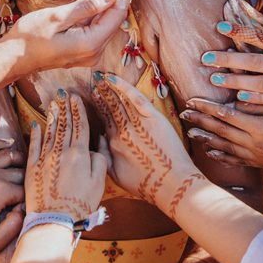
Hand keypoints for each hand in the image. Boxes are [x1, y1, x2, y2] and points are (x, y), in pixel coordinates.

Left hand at [0, 139, 24, 262]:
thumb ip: (15, 226)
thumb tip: (25, 208)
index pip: (25, 190)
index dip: (31, 201)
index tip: (31, 209)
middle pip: (18, 173)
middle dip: (27, 181)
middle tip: (34, 190)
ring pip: (6, 156)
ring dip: (18, 160)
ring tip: (28, 166)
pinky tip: (8, 144)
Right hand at [6, 0, 138, 72]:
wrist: (11, 60)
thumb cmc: (28, 38)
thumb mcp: (57, 16)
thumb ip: (87, 6)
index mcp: (90, 44)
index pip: (116, 14)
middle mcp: (93, 53)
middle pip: (114, 20)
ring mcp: (88, 55)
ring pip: (106, 25)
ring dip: (110, 5)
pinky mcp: (81, 53)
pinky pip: (96, 30)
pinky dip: (99, 15)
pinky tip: (99, 2)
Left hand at [26, 93, 107, 219]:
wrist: (54, 220)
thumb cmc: (80, 205)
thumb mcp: (99, 184)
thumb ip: (99, 162)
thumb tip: (94, 149)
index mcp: (80, 155)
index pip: (80, 127)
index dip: (79, 112)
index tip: (76, 99)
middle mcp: (62, 152)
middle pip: (65, 126)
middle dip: (66, 108)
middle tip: (64, 94)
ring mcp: (45, 158)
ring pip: (50, 132)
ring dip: (52, 116)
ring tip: (53, 104)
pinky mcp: (32, 167)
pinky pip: (34, 146)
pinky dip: (35, 134)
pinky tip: (36, 124)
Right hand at [90, 72, 203, 217]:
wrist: (172, 185)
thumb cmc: (146, 185)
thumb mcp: (117, 175)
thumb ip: (104, 156)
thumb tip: (98, 138)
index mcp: (113, 144)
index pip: (102, 120)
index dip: (95, 107)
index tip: (89, 96)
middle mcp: (122, 131)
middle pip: (108, 108)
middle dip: (100, 94)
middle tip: (93, 81)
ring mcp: (138, 124)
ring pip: (119, 101)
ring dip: (108, 88)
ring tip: (101, 78)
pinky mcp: (153, 119)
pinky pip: (135, 98)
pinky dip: (123, 87)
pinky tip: (113, 79)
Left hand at [180, 98, 262, 169]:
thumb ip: (258, 105)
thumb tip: (234, 101)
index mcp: (259, 128)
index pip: (225, 115)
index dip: (206, 107)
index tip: (191, 100)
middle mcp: (254, 145)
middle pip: (220, 131)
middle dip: (200, 121)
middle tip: (183, 113)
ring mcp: (257, 156)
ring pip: (225, 147)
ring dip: (206, 138)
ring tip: (190, 132)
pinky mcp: (262, 163)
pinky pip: (236, 160)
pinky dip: (221, 155)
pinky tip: (211, 151)